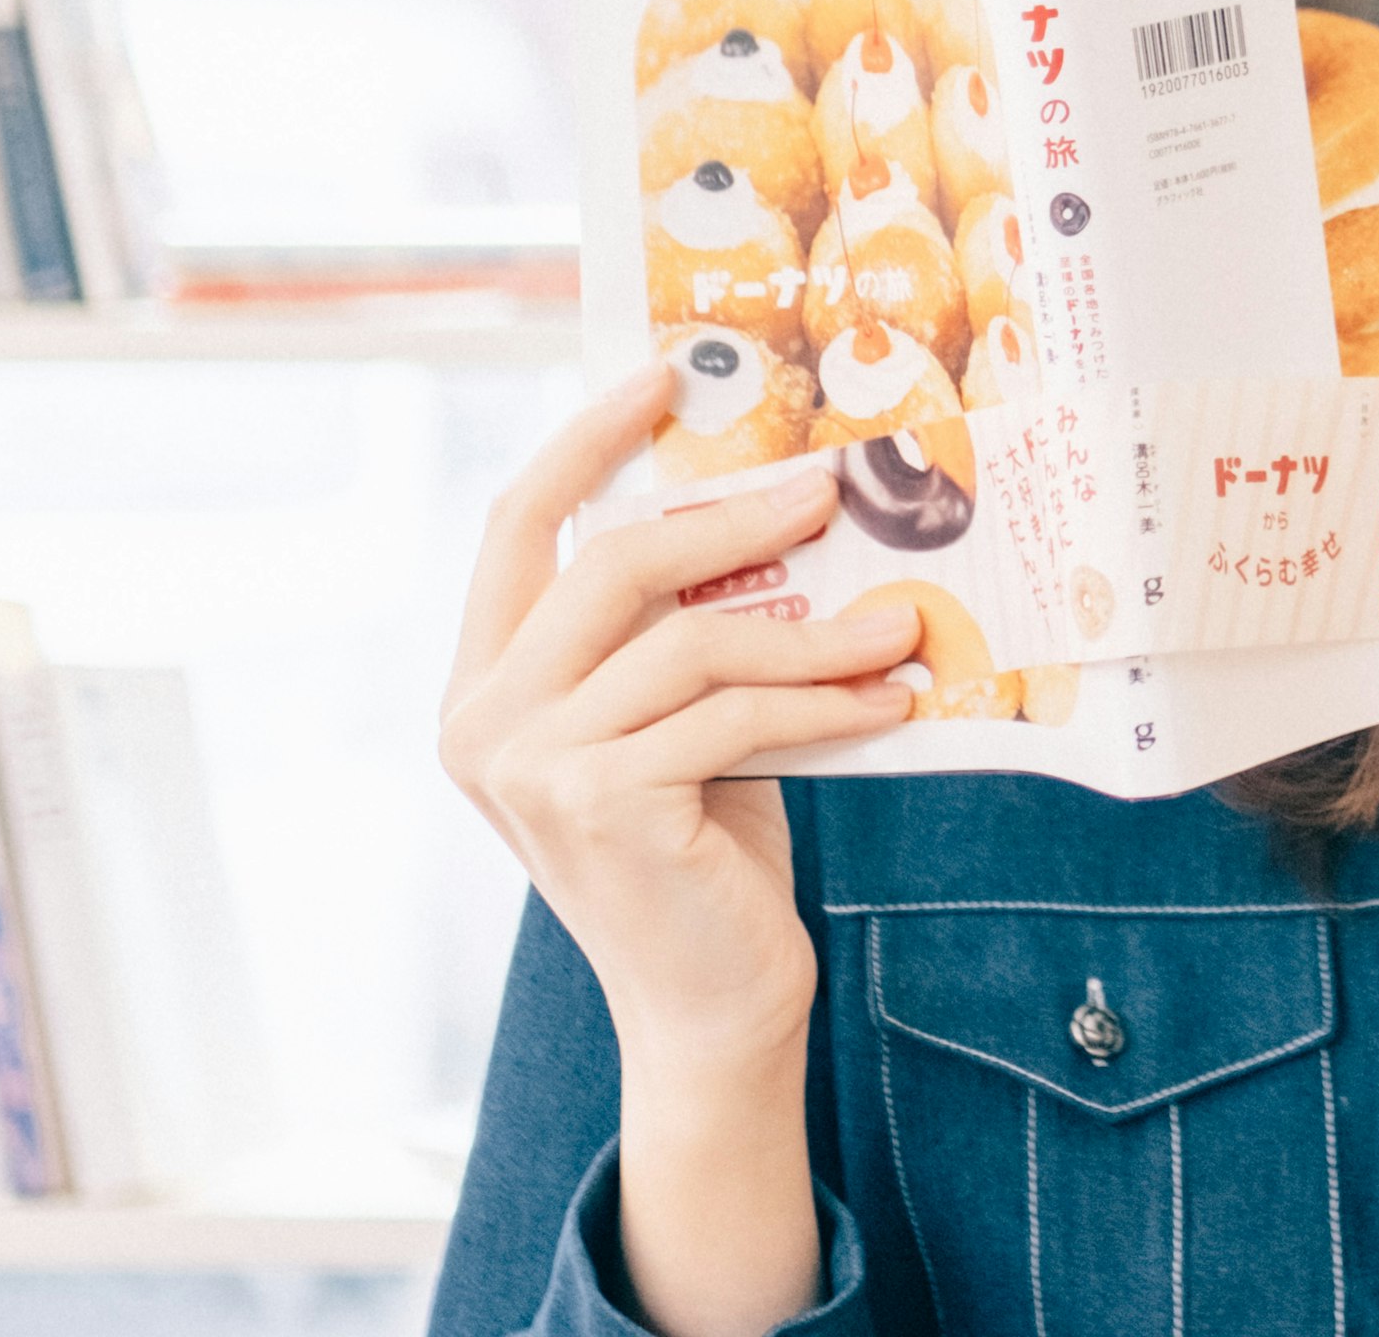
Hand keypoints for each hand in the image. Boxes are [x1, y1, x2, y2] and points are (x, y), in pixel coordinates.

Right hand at [440, 365, 921, 1074]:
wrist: (709, 1005)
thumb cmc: (703, 848)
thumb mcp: (675, 718)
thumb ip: (675, 627)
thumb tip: (773, 494)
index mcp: (482, 684)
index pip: (517, 525)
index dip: (584, 438)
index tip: (663, 374)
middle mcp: (482, 721)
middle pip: (611, 562)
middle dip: (733, 517)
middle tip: (831, 488)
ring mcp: (531, 765)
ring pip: (692, 641)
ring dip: (814, 629)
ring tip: (897, 626)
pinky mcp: (601, 803)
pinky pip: (736, 714)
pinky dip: (826, 702)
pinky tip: (890, 701)